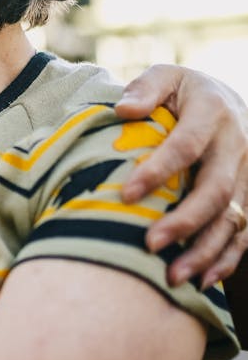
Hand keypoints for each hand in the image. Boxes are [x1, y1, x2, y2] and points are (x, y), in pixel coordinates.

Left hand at [115, 64, 247, 287]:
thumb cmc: (184, 94)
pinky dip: (227, 260)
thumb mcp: (167, 77)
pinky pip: (245, 234)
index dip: (158, 170)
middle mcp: (237, 145)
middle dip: (184, 220)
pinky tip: (203, 282)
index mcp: (213, 112)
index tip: (126, 193)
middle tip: (149, 244)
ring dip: (205, 250)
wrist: (230, 101)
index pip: (187, 145)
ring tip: (173, 276)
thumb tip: (124, 109)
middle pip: (215, 189)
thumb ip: (146, 88)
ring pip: (233, 218)